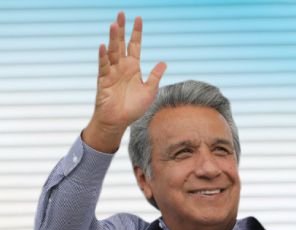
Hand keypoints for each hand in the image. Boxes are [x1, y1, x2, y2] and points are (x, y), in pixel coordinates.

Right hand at [83, 12, 166, 151]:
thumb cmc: (133, 108)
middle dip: (122, 29)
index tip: (138, 18)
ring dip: (112, 38)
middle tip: (121, 13)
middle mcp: (122, 67)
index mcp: (133, 68)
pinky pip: (103, 66)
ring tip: (114, 24)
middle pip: (121, 44)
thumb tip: (163, 62)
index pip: (135, 46)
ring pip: (112, 52)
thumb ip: (155, 77)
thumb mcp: (149, 92)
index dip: (137, 33)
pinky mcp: (104, 80)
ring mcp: (112, 72)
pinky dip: (103, 57)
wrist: (119, 121)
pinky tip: (103, 46)